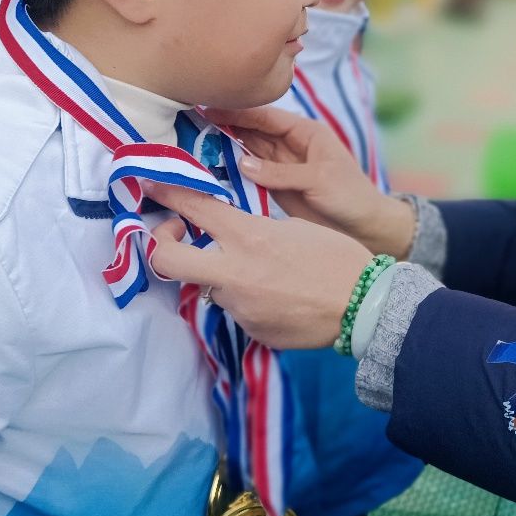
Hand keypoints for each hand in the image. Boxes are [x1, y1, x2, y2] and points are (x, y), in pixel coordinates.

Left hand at [145, 182, 373, 348]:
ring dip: (225, 277)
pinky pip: (240, 312)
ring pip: (212, 287)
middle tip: (171, 235)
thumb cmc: (337, 257)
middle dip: (159, 243)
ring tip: (264, 276)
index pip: (192, 206)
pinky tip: (282, 299)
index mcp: (249, 236)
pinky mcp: (252, 331)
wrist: (365, 305)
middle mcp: (234, 272)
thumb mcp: (294, 227)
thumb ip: (256, 230)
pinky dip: (253, 302)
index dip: (165, 191)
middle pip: (165, 259)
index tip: (150, 184)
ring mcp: (240, 307)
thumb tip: (235, 235)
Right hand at [202, 106, 416, 256]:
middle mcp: (289, 145)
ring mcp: (280, 166)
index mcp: (305, 133)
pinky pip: (248, 175)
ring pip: (245, 150)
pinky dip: (229, 172)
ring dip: (222, 148)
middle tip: (188, 125)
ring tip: (189, 145)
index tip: (207, 107)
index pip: (266, 116)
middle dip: (223, 126)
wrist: (366, 228)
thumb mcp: (319, 180)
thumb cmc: (350, 196)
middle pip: (250, 130)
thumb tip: (242, 163)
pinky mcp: (274, 187)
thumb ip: (281, 172)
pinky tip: (207, 171)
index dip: (237, 111)